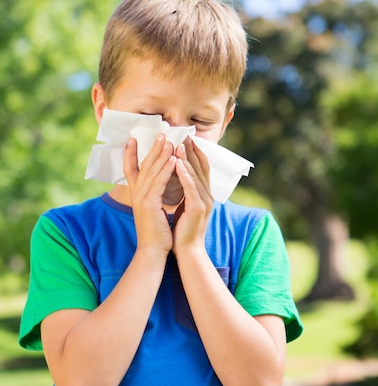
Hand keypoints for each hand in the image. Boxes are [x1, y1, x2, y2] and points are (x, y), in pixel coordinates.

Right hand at [123, 134, 175, 258]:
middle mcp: (136, 193)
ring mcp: (141, 198)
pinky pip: (159, 182)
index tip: (132, 139)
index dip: (129, 153)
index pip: (130, 169)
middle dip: (152, 148)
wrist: (153, 250)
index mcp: (136, 194)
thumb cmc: (156, 231)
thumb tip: (160, 182)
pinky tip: (174, 159)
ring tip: (169, 140)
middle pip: (143, 165)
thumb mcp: (153, 208)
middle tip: (161, 133)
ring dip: (161, 154)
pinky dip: (166, 169)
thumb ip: (153, 195)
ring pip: (152, 171)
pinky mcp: (149, 203)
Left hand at [172, 137, 212, 255]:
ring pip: (196, 174)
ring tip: (177, 145)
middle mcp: (207, 195)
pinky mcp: (198, 208)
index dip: (195, 153)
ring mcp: (205, 201)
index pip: (201, 168)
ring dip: (187, 159)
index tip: (185, 139)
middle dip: (192, 150)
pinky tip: (177, 164)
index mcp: (204, 194)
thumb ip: (184, 192)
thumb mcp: (184, 206)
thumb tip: (177, 177)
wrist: (186, 251)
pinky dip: (184, 174)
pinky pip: (191, 187)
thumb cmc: (182, 230)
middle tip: (183, 135)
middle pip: (201, 167)